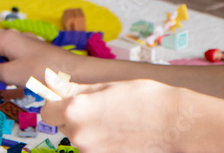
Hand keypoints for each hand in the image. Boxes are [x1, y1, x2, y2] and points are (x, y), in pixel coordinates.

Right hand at [0, 28, 81, 85]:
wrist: (74, 73)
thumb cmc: (43, 70)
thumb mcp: (11, 73)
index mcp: (7, 38)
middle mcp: (15, 39)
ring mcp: (26, 48)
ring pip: (3, 57)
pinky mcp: (34, 58)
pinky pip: (15, 63)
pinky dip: (9, 73)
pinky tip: (13, 87)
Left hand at [42, 74, 189, 152]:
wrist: (176, 123)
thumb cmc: (143, 98)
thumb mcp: (104, 87)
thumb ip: (71, 87)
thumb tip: (47, 77)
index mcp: (75, 110)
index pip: (47, 111)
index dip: (56, 105)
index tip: (68, 101)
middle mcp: (79, 135)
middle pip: (64, 126)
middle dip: (76, 118)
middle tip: (102, 109)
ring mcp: (92, 152)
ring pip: (80, 139)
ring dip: (91, 131)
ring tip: (116, 121)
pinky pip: (95, 150)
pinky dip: (103, 143)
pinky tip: (122, 135)